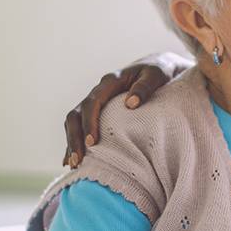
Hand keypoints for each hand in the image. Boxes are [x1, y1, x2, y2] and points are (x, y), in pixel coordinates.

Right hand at [62, 52, 190, 165]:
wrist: (158, 65)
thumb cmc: (159, 72)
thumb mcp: (156, 75)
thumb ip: (144, 87)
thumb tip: (130, 103)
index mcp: (111, 81)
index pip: (93, 102)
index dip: (89, 122)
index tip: (92, 142)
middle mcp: (99, 91)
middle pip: (76, 114)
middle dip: (74, 137)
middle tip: (78, 160)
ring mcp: (97, 101)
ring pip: (74, 122)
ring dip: (72, 142)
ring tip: (74, 165)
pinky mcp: (98, 111)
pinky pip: (80, 126)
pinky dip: (75, 142)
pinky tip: (71, 160)